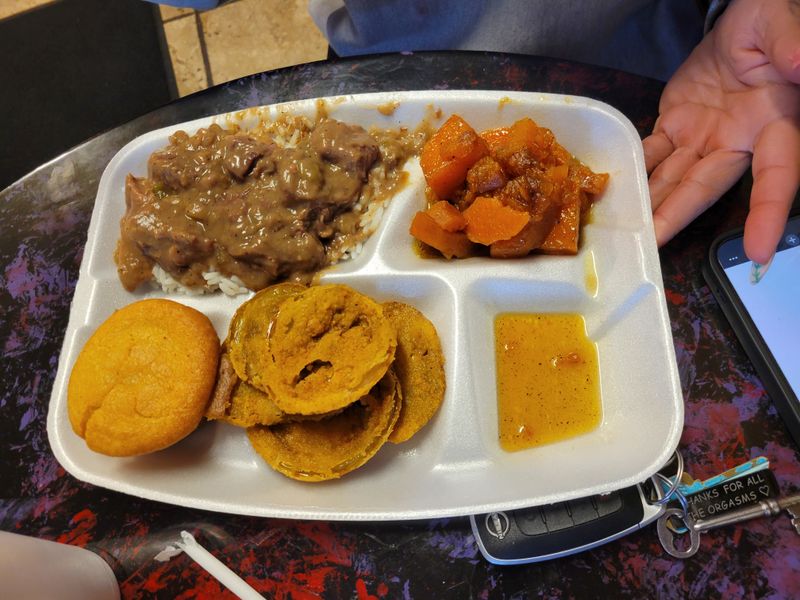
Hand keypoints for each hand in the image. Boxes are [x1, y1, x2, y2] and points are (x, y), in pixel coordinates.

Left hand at [643, 0, 799, 264]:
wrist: (738, 25)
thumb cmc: (769, 25)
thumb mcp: (781, 27)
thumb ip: (791, 45)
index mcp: (773, 123)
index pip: (776, 175)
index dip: (767, 211)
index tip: (759, 251)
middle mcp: (737, 141)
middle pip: (706, 187)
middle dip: (679, 216)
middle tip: (655, 246)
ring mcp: (703, 138)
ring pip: (674, 179)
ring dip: (652, 205)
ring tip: (629, 232)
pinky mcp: (676, 128)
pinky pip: (653, 153)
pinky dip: (637, 171)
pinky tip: (618, 190)